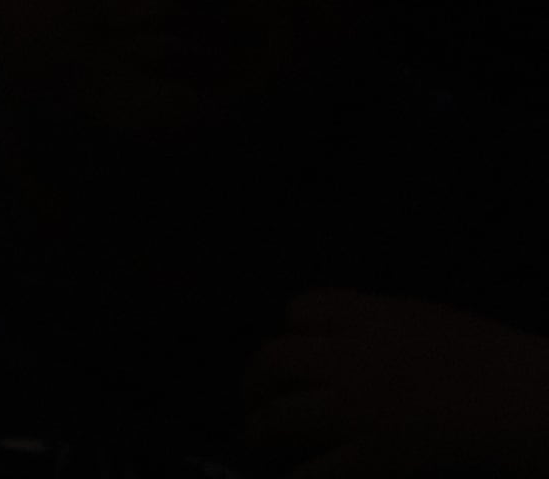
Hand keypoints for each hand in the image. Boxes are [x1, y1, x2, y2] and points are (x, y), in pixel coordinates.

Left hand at [247, 289, 548, 476]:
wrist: (532, 399)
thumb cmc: (498, 362)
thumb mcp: (432, 321)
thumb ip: (383, 323)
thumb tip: (343, 330)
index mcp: (373, 319)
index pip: (301, 310)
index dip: (289, 332)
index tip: (288, 349)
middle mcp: (356, 357)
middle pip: (276, 360)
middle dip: (254, 380)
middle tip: (251, 398)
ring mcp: (362, 406)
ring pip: (283, 414)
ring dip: (260, 428)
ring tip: (255, 437)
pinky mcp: (378, 453)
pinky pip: (320, 468)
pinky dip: (301, 475)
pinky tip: (296, 477)